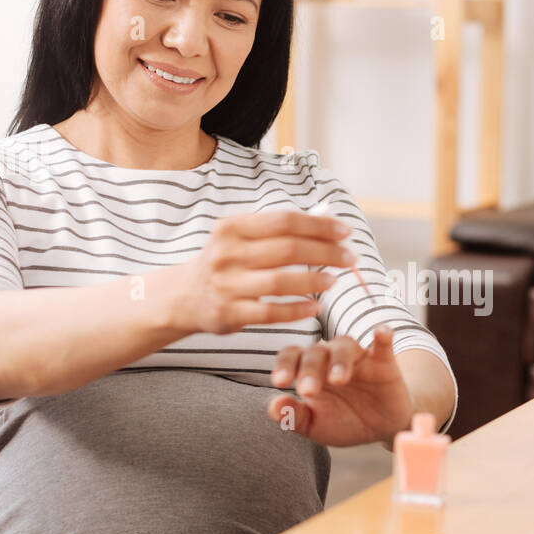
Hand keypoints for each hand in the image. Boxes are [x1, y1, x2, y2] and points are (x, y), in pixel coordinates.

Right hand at [165, 210, 357, 335]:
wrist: (184, 296)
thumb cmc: (226, 262)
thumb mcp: (241, 238)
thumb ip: (279, 230)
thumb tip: (327, 220)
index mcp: (232, 227)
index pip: (284, 221)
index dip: (319, 225)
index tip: (344, 231)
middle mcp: (227, 254)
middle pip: (287, 249)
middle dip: (325, 252)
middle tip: (349, 257)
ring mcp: (227, 285)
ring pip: (280, 282)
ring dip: (314, 281)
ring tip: (334, 281)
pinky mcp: (229, 313)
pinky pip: (271, 312)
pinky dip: (297, 310)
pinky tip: (315, 307)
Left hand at [265, 326, 415, 446]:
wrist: (380, 429)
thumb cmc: (343, 422)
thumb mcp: (315, 425)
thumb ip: (293, 416)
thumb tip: (273, 407)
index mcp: (309, 369)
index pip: (292, 355)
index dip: (285, 365)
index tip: (279, 382)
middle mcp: (331, 357)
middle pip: (316, 351)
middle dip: (310, 369)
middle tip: (308, 390)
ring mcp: (358, 358)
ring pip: (345, 346)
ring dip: (340, 360)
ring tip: (338, 379)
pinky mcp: (384, 363)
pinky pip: (383, 344)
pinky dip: (382, 337)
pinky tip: (381, 333)